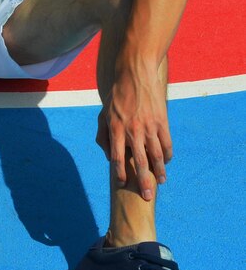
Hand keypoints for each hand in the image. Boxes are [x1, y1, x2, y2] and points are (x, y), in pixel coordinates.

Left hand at [96, 61, 172, 200]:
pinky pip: (167, 142)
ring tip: (162, 182)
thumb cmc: (116, 97)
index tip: (123, 184)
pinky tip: (167, 163)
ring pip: (157, 154)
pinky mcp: (162, 120)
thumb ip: (103, 138)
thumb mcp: (103, 116)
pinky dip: (167, 154)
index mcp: (116, 129)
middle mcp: (133, 130)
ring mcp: (149, 125)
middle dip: (144, 181)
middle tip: (148, 197)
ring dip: (160, 170)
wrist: (134, 72)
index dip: (120, 172)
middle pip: (139, 161)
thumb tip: (109, 157)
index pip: (117, 157)